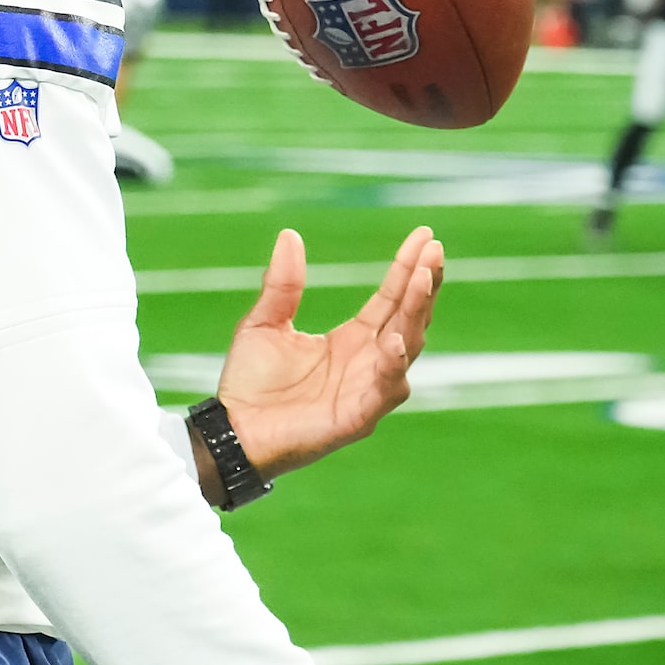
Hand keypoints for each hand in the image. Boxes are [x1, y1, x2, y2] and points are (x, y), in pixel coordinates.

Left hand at [212, 226, 441, 480]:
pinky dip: (392, 366)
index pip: (391, 298)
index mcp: (352, 339)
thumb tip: (290, 234)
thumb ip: (282, 284)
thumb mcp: (264, 322)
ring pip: (406, 349)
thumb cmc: (250, 383)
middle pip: (409, 318)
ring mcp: (367, 390)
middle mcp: (368, 362)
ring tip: (422, 282)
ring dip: (416, 316)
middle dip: (424, 285)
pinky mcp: (357, 417)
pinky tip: (393, 340)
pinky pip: (384, 391)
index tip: (425, 235)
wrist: (231, 429)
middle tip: (433, 251)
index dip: (409, 268)